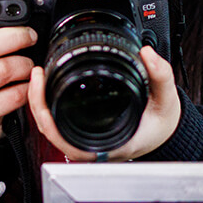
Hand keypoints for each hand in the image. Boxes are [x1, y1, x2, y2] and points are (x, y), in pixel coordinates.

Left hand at [27, 45, 180, 160]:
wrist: (166, 134)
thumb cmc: (162, 124)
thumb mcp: (166, 99)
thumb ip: (160, 76)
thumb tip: (148, 54)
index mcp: (106, 146)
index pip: (63, 136)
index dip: (46, 113)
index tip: (42, 85)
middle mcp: (91, 149)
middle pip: (50, 130)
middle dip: (36, 101)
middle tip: (38, 74)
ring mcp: (85, 143)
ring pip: (51, 127)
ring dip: (40, 103)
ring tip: (39, 76)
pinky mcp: (83, 134)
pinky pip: (58, 123)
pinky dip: (49, 106)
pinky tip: (48, 87)